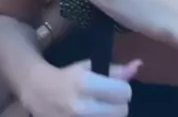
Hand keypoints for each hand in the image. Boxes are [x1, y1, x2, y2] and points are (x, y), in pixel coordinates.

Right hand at [24, 59, 139, 116]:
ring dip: (111, 115)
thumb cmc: (68, 77)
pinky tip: (96, 115)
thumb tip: (138, 66)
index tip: (116, 87)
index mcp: (85, 85)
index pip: (123, 92)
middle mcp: (81, 107)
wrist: (39, 94)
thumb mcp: (90, 67)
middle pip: (122, 111)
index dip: (123, 89)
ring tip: (100, 109)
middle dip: (119, 104)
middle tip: (108, 100)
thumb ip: (115, 70)